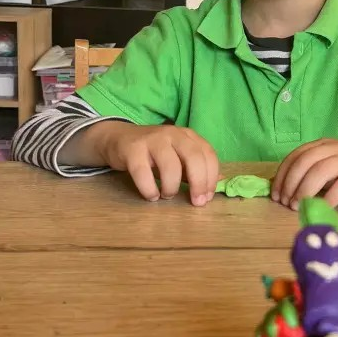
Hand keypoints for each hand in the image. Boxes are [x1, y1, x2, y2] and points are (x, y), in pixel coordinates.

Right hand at [91, 122, 218, 204]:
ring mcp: (152, 140)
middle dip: (199, 183)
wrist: (118, 139)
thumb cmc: (153, 152)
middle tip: (195, 202)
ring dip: (172, 187)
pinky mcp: (132, 150)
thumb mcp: (177, 156)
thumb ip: (195, 168)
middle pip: (194, 158)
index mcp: (188, 136)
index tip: (207, 198)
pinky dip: (149, 189)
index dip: (211, 178)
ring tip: (167, 196)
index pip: (208, 155)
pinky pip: (143, 173)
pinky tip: (151, 195)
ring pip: (170, 166)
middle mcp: (173, 134)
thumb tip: (219, 181)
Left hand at [271, 139, 337, 209]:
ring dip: (306, 190)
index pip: (296, 155)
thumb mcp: (332, 165)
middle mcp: (335, 148)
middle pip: (306, 162)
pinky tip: (323, 208)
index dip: (283, 174)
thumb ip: (312, 172)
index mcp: (324, 144)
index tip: (276, 194)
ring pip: (322, 171)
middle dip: (291, 183)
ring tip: (299, 207)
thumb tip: (285, 189)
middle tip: (286, 203)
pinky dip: (330, 197)